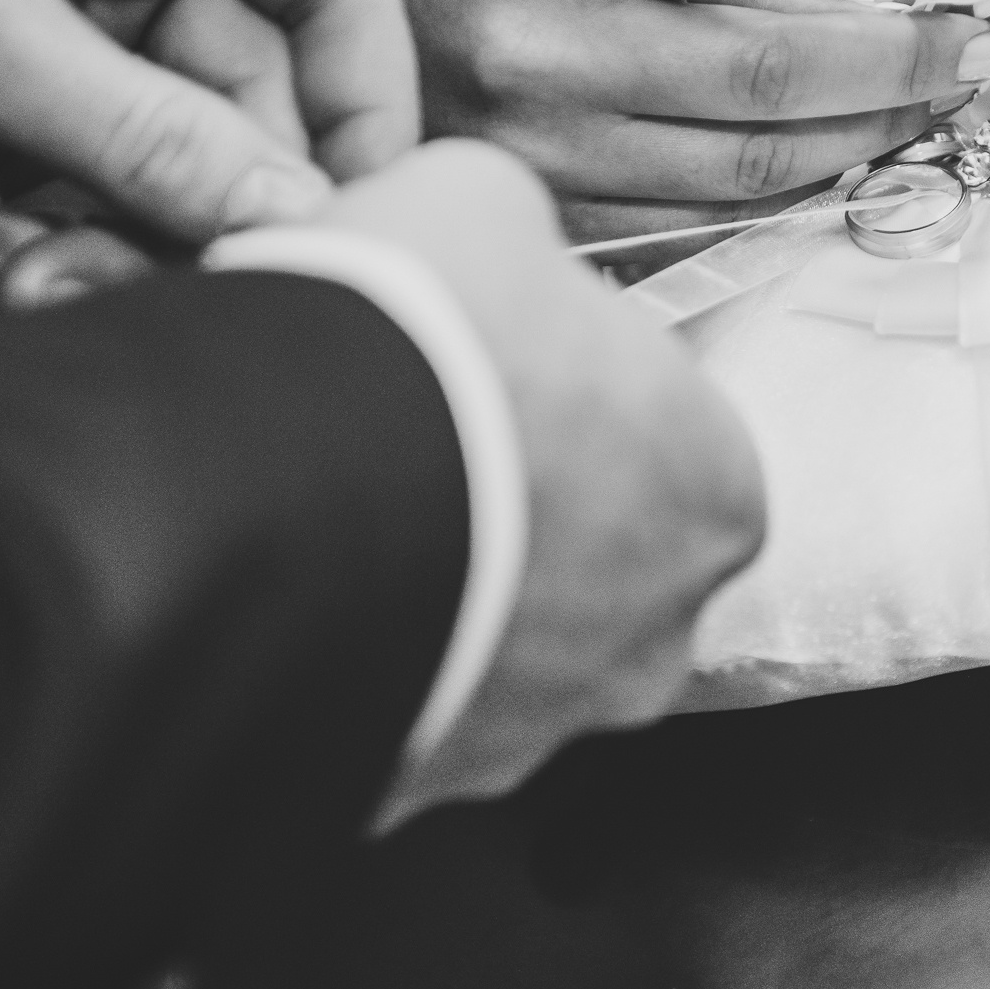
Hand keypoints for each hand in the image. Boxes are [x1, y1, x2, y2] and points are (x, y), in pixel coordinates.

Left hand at [0, 0, 417, 241]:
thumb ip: (146, 136)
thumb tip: (293, 222)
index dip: (364, 99)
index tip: (360, 221)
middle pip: (259, 82)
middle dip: (204, 201)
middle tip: (166, 291)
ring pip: (180, 146)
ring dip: (117, 234)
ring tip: (23, 280)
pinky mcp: (35, 60)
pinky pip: (104, 166)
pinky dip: (57, 228)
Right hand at [317, 141, 765, 816]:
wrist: (270, 492)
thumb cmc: (419, 336)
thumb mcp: (480, 203)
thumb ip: (519, 236)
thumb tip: (496, 248)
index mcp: (720, 497)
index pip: (674, 440)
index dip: (585, 392)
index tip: (504, 366)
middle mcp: (657, 637)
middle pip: (602, 559)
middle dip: (524, 510)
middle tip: (420, 439)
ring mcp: (542, 728)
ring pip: (503, 651)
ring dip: (445, 592)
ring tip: (345, 514)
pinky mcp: (424, 785)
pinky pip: (405, 710)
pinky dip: (367, 657)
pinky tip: (305, 593)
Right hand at [352, 0, 989, 245]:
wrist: (307, 46)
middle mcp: (537, 45)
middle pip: (768, 69)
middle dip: (907, 60)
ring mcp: (540, 151)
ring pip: (751, 167)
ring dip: (873, 136)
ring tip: (945, 104)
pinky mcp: (548, 226)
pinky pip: (703, 225)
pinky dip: (796, 198)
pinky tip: (855, 164)